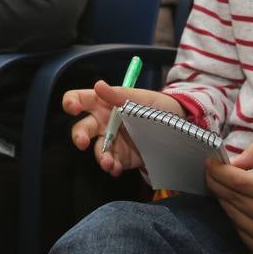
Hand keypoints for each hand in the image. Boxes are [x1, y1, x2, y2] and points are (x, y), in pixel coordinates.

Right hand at [62, 80, 184, 176]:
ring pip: (96, 149)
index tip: (73, 108)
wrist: (180, 129)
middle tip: (82, 142)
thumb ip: (121, 95)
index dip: (72, 102)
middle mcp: (104, 122)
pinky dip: (112, 167)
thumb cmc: (158, 107)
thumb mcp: (143, 98)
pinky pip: (111, 163)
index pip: (81, 99)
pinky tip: (116, 168)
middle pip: (82, 128)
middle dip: (79, 135)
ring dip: (99, 156)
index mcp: (105, 103)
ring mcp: (112, 141)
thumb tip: (99, 85)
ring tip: (108, 162)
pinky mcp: (122, 157)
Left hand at [206, 143, 252, 253]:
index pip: (240, 182)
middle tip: (210, 171)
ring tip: (223, 186)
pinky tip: (236, 205)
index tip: (210, 162)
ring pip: (232, 214)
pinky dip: (233, 215)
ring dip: (223, 198)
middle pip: (233, 198)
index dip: (220, 171)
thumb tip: (233, 162)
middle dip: (216, 182)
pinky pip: (238, 229)